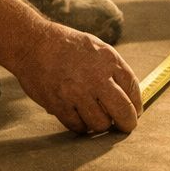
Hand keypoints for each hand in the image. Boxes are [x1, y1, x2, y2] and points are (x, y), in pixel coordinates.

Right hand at [9, 24, 141, 134]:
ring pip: (100, 124)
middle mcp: (96, 77)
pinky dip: (80, 125)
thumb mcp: (96, 48)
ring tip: (95, 117)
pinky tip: (78, 116)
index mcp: (109, 60)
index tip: (135, 112)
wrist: (33, 44)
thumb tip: (128, 96)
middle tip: (124, 127)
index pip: (133, 90)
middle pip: (122, 111)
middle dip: (126, 123)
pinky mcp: (59, 105)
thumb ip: (113, 70)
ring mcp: (77, 92)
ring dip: (99, 124)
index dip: (136, 106)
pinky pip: (78, 126)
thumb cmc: (66, 45)